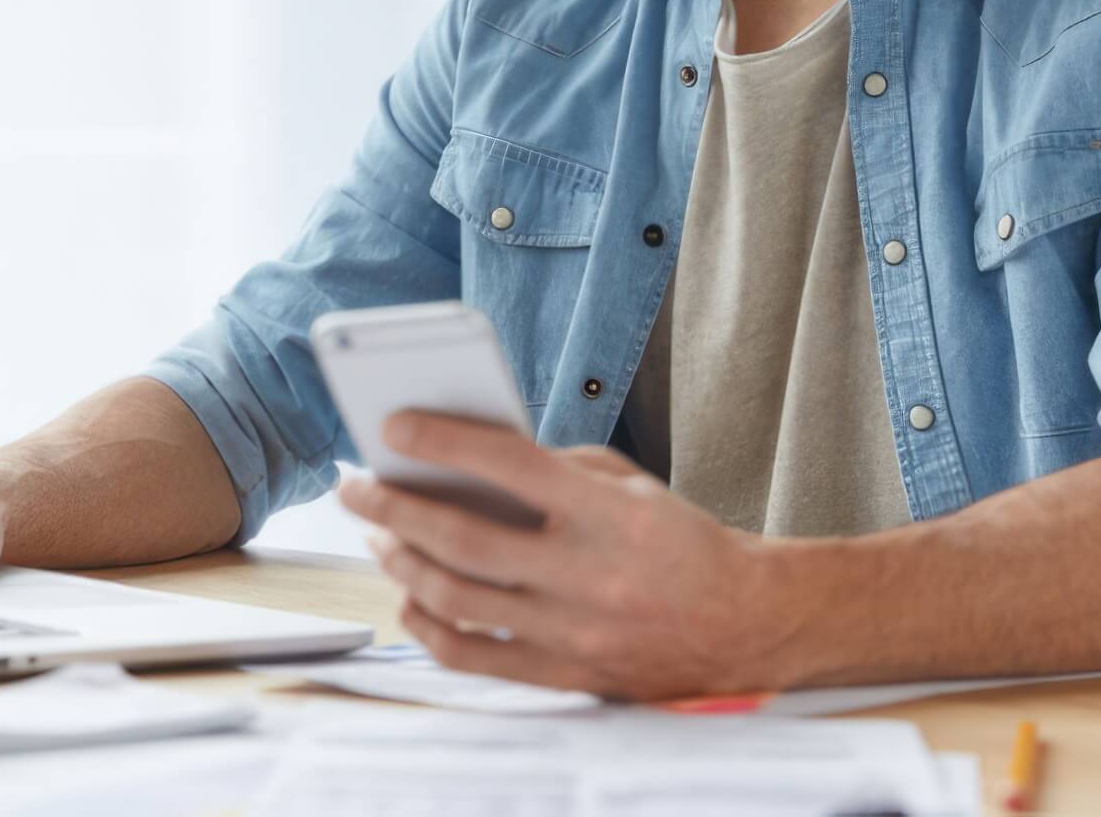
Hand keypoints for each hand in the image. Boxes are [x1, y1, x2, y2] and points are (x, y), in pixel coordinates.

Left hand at [336, 413, 792, 700]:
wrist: (743, 624)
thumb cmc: (680, 541)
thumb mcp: (630, 482)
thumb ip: (555, 468)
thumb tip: (467, 461)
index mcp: (608, 512)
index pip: (510, 465)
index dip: (444, 442)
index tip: (394, 427)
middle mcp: (587, 574)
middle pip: (463, 539)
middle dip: (395, 508)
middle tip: (357, 486)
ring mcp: (572, 632)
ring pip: (456, 599)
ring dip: (402, 562)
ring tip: (379, 535)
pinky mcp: (563, 674)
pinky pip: (473, 656)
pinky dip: (426, 625)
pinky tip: (408, 594)